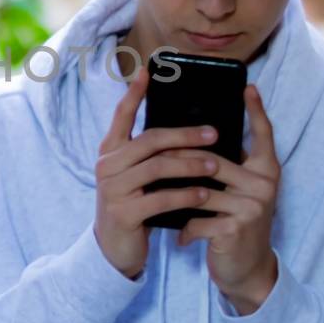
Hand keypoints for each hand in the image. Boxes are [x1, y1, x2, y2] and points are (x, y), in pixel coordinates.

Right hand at [94, 64, 221, 278]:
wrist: (114, 249)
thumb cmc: (133, 206)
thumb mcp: (136, 177)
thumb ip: (150, 155)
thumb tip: (189, 131)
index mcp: (110, 151)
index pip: (121, 115)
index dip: (134, 94)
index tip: (148, 72)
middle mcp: (108, 165)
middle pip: (150, 140)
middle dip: (185, 135)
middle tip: (214, 133)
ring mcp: (113, 189)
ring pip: (157, 167)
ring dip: (191, 165)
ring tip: (216, 166)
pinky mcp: (124, 213)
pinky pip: (160, 198)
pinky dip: (185, 195)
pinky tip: (204, 195)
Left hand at [177, 85, 279, 313]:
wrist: (246, 271)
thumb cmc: (233, 224)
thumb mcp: (235, 193)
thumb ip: (225, 168)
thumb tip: (191, 138)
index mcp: (266, 170)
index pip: (263, 134)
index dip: (256, 110)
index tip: (247, 86)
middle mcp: (264, 184)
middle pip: (213, 159)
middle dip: (180, 158)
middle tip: (154, 155)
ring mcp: (252, 206)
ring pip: (200, 188)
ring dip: (175, 195)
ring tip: (155, 195)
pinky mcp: (236, 228)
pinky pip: (198, 218)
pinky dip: (184, 228)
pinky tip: (177, 236)